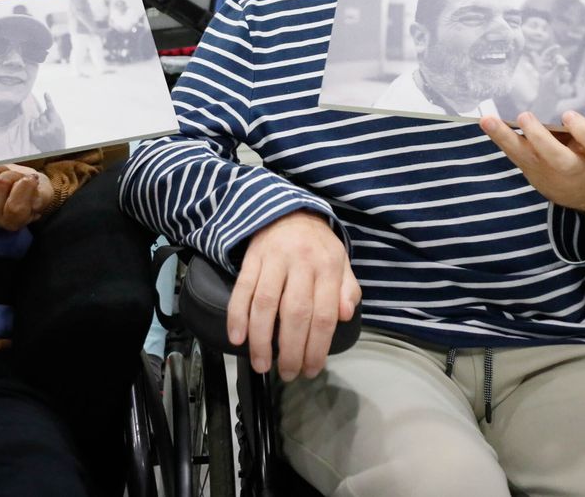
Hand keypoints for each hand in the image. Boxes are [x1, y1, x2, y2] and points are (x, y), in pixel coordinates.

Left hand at [0, 163, 53, 230]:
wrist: (18, 190)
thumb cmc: (33, 193)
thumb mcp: (45, 194)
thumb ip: (40, 194)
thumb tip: (29, 184)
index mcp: (13, 222)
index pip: (15, 207)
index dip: (26, 187)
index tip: (32, 180)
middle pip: (0, 183)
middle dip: (14, 174)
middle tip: (19, 179)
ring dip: (2, 169)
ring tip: (8, 177)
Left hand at [29, 93, 65, 152]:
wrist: (54, 150)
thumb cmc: (58, 136)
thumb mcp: (60, 125)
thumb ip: (54, 117)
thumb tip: (45, 109)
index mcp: (56, 123)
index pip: (51, 109)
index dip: (48, 101)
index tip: (45, 93)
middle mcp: (48, 127)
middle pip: (42, 114)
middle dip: (44, 117)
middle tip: (48, 124)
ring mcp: (40, 131)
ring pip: (37, 119)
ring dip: (39, 121)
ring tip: (44, 129)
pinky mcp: (34, 135)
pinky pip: (31, 123)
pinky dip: (34, 124)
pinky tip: (38, 129)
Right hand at [228, 211, 358, 381]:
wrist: (288, 210)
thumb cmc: (317, 246)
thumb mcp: (341, 263)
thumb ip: (348, 290)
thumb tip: (345, 315)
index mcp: (328, 267)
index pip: (324, 315)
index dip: (317, 347)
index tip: (311, 369)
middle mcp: (302, 262)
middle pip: (295, 314)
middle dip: (290, 350)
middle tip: (287, 373)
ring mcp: (274, 259)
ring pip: (265, 305)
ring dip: (261, 340)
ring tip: (262, 365)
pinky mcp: (252, 258)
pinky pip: (242, 289)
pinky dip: (236, 316)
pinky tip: (236, 338)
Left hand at [481, 109, 584, 213]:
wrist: (580, 190)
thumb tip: (560, 93)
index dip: (583, 131)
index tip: (568, 114)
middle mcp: (572, 166)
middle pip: (558, 158)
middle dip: (540, 139)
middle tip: (525, 116)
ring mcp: (547, 170)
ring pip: (526, 156)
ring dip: (505, 137)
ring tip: (488, 120)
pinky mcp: (529, 169)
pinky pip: (513, 153)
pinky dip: (499, 137)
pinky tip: (485, 121)